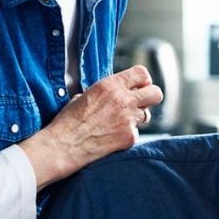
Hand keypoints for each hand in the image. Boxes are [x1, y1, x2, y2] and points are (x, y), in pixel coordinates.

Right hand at [19, 66, 162, 188]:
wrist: (63, 145)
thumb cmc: (68, 121)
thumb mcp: (85, 95)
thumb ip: (106, 92)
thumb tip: (116, 93)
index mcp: (111, 85)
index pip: (141, 73)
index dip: (143, 80)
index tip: (140, 86)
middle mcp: (124, 100)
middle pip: (156, 93)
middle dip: (151, 97)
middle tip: (141, 103)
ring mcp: (129, 119)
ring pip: (147, 115)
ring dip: (137, 118)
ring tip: (118, 122)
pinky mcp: (130, 137)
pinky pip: (136, 132)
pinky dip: (127, 135)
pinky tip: (111, 137)